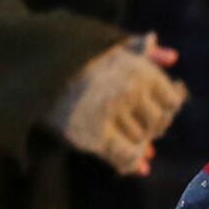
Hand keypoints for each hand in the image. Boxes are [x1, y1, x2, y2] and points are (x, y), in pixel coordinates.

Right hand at [44, 35, 184, 176]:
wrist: (35, 70)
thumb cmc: (76, 55)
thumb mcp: (111, 44)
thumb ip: (143, 49)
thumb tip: (173, 57)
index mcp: (140, 69)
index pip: (172, 101)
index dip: (166, 110)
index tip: (157, 112)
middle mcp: (130, 91)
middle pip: (157, 123)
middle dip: (152, 130)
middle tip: (144, 132)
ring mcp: (112, 114)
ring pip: (141, 140)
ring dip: (139, 147)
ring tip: (132, 146)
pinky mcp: (94, 135)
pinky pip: (124, 156)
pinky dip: (130, 162)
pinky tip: (131, 164)